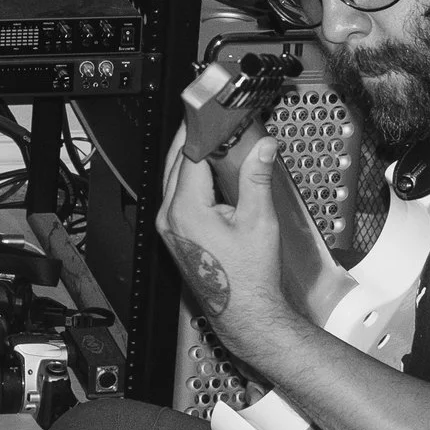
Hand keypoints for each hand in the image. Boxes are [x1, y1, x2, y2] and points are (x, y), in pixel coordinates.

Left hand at [156, 139, 291, 347]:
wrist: (243, 312)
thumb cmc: (249, 276)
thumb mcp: (258, 220)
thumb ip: (256, 177)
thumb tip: (262, 147)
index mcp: (185, 209)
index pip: (189, 156)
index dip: (203, 133)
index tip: (215, 117)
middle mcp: (169, 217)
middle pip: (176, 164)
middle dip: (194, 141)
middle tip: (215, 124)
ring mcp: (168, 227)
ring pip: (174, 179)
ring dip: (191, 159)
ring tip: (215, 144)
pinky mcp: (173, 234)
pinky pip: (176, 196)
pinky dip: (190, 179)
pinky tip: (210, 175)